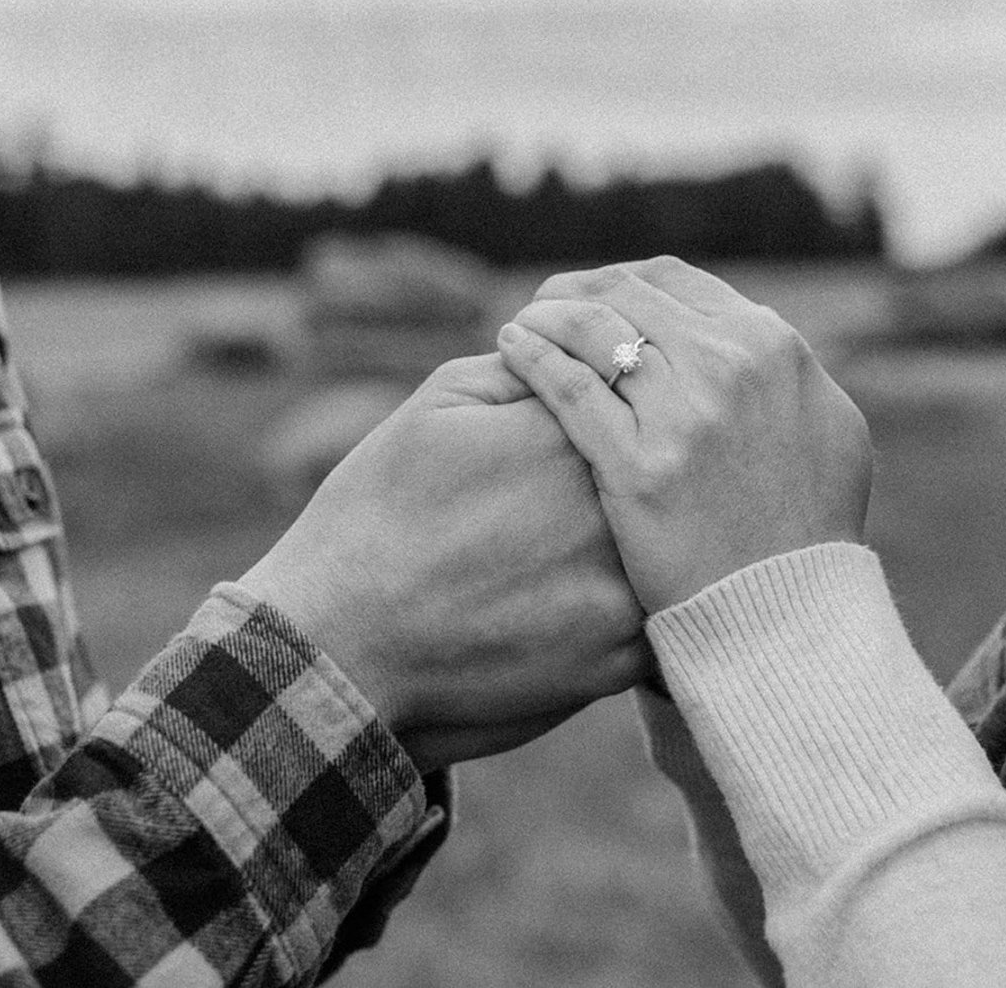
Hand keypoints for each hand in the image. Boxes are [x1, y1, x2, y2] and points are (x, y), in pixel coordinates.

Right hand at [237, 354, 651, 770]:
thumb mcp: (438, 404)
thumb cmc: (376, 514)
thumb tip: (579, 350)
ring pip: (666, 544)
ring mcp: (622, 588)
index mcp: (568, 436)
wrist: (339, 642)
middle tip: (575, 494)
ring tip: (579, 545)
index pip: (629, 397)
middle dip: (630, 472)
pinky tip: (583, 597)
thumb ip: (525, 368)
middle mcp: (610, 510)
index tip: (576, 428)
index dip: (607, 406)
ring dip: (645, 537)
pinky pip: (656, 614)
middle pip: (658, 471)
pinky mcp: (620, 657)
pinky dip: (631, 601)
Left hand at [496, 256, 872, 613]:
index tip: (592, 298)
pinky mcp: (640, 466)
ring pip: (590, 328)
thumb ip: (781, 375)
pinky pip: (568, 387)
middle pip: (624, 294)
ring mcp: (684, 415)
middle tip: (543, 308)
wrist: (790, 616)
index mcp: (771, 346)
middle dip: (575, 292)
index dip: (621, 283)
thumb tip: (747, 340)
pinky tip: (511, 351)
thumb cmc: (808, 531)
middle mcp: (729, 365)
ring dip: (546, 316)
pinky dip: (532, 357)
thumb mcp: (824, 429)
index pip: (673, 280)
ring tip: (522, 326)